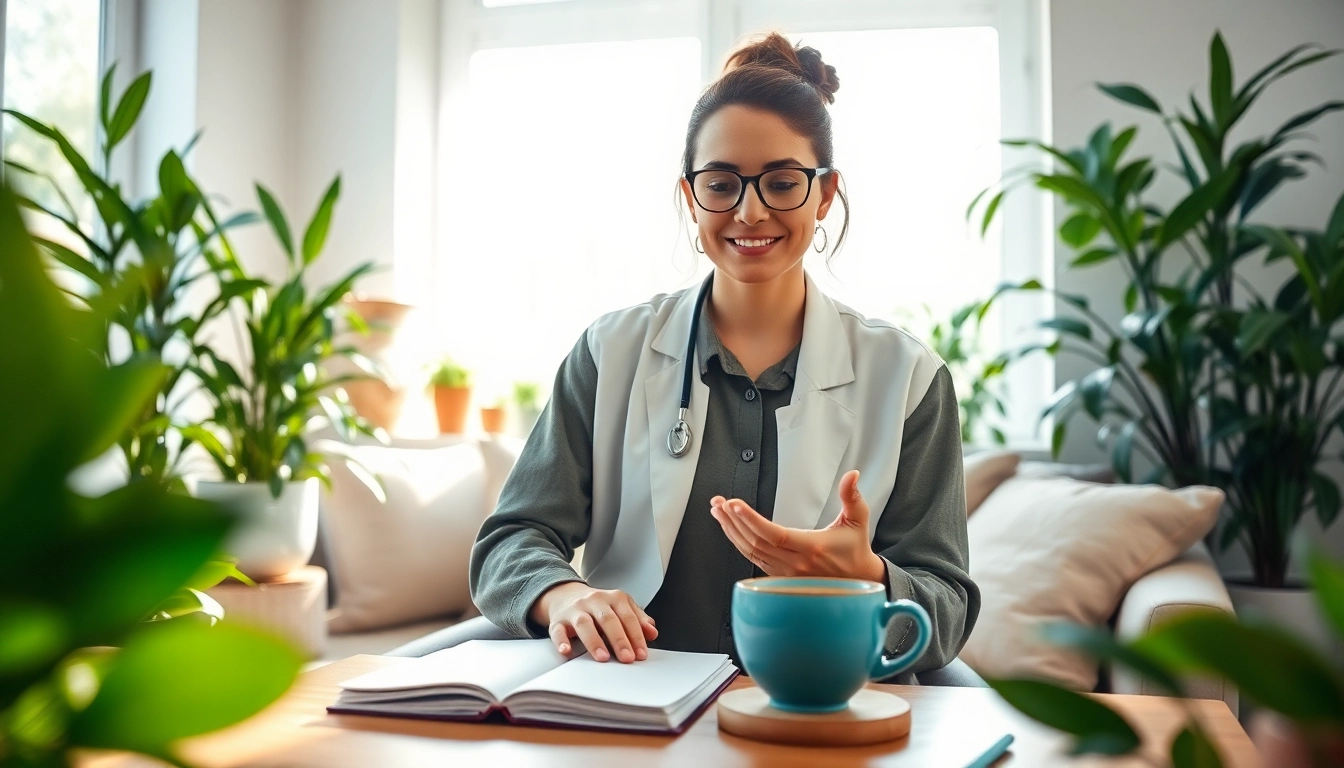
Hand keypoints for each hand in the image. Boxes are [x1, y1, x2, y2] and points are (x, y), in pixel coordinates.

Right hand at [530, 582, 657, 662]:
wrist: (565, 595)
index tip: (641, 653)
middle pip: (608, 619)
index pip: (627, 616)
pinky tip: (567, 651)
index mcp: (613, 598)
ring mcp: (575, 610)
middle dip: (619, 640)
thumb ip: (638, 619)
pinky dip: (562, 642)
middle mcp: (594, 601)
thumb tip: (652, 632)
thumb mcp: (620, 607)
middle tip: (627, 658)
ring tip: (603, 657)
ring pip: (584, 624)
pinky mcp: (558, 621)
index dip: (636, 635)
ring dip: (594, 641)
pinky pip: (558, 631)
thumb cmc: (598, 606)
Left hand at [710, 470, 886, 582]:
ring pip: (751, 552)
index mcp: (811, 547)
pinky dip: (739, 543)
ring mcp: (785, 572)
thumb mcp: (857, 520)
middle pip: (756, 542)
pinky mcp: (780, 576)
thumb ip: (852, 496)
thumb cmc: (854, 550)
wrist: (857, 581)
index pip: (775, 534)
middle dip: (734, 521)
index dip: (752, 520)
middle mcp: (795, 563)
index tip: (735, 505)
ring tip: (719, 512)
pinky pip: (754, 559)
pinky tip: (731, 530)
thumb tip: (852, 475)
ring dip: (731, 531)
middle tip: (720, 503)